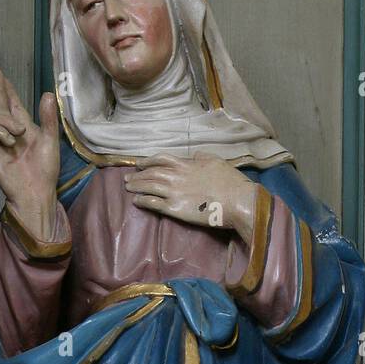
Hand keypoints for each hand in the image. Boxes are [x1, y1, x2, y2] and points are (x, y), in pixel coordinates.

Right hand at [0, 67, 59, 240]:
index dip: (7, 89)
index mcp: (26, 127)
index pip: (14, 104)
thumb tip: (47, 94)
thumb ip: (48, 119)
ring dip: (7, 121)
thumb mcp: (51, 141)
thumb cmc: (45, 170)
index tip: (0, 75)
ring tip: (19, 134)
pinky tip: (10, 142)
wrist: (35, 191)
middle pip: (0, 104)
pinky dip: (0, 132)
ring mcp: (1, 141)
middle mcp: (11, 131)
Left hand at [124, 153, 257, 243]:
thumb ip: (203, 157)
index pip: (160, 159)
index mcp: (186, 164)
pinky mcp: (175, 209)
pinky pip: (153, 203)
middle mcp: (176, 177)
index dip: (147, 161)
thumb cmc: (230, 182)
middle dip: (137, 175)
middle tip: (128, 178)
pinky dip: (142, 201)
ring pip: (148, 187)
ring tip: (128, 188)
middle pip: (151, 173)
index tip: (139, 164)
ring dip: (136, 186)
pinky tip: (136, 201)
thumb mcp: (217, 161)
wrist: (236, 201)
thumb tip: (195, 154)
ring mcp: (174, 193)